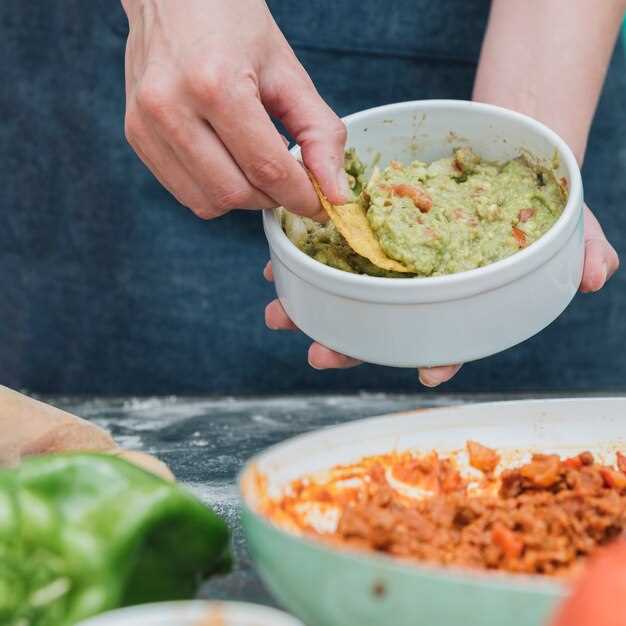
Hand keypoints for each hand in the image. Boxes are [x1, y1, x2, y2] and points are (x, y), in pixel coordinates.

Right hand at [121, 0, 348, 219]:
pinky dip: (216, 190)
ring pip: (209, 202)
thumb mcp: (288, 72)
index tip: (322, 203)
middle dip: (274, 197)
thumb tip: (336, 193)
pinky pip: (185, 193)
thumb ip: (320, 134)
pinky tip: (228, 160)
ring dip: (244, 197)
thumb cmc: (232, 23)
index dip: (303, 196)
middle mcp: (171, 107)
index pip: (268, 169)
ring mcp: (146, 124)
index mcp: (216, 84)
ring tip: (256, 164)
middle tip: (289, 178)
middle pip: (237, 192)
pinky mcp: (136, 136)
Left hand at [264, 204, 618, 385]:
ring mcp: (394, 264)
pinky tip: (282, 263)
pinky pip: (333, 251)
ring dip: (313, 307)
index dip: (440, 357)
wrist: (503, 150)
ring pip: (348, 295)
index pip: (453, 337)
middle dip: (349, 344)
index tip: (427, 372)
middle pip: (384, 327)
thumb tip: (597, 273)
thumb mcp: (564, 219)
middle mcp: (423, 290)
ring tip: (279, 312)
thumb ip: (578, 248)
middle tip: (317, 353)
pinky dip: (307, 260)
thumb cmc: (532, 198)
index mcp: (461, 298)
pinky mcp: (372, 231)